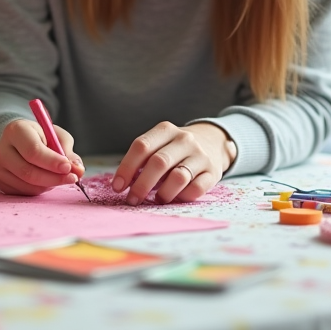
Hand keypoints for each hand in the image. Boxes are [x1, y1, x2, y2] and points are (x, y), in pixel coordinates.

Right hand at [0, 119, 85, 195]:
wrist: (19, 141)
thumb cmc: (41, 137)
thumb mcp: (56, 136)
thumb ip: (68, 151)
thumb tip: (78, 169)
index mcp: (15, 130)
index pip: (33, 151)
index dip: (52, 162)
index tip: (68, 168)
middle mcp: (1, 148)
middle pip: (28, 171)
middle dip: (54, 178)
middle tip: (72, 178)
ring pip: (27, 185)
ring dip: (48, 184)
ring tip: (57, 176)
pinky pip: (23, 192)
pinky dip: (39, 190)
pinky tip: (44, 180)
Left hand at [111, 122, 236, 204]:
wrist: (212, 142)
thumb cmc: (174, 148)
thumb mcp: (159, 144)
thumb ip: (142, 160)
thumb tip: (122, 183)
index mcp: (165, 130)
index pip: (141, 146)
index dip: (127, 168)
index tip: (117, 187)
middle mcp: (184, 140)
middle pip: (159, 162)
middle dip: (142, 185)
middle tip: (132, 199)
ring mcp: (200, 155)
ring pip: (178, 177)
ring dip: (163, 193)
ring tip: (156, 199)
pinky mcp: (213, 172)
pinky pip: (196, 189)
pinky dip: (182, 197)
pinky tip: (176, 198)